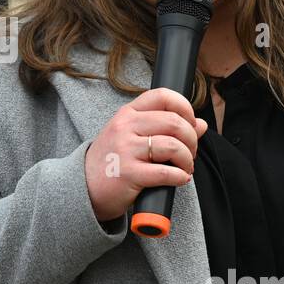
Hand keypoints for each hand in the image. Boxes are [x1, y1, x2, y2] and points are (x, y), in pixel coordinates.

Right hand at [84, 87, 208, 222]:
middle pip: (174, 122)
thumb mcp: (132, 137)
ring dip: (187, 160)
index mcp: (127, 114)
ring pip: (173, 146)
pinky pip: (165, 172)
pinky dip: (180, 177)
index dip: (185, 108)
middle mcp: (125, 127)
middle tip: (190, 153)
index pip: (163, 96)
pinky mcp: (128, 174)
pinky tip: (179, 179)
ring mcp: (125, 150)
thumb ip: (164, 128)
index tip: (191, 123)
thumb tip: (200, 124)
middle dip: (191, 139)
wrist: (83, 188)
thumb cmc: (111, 161)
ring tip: (184, 168)